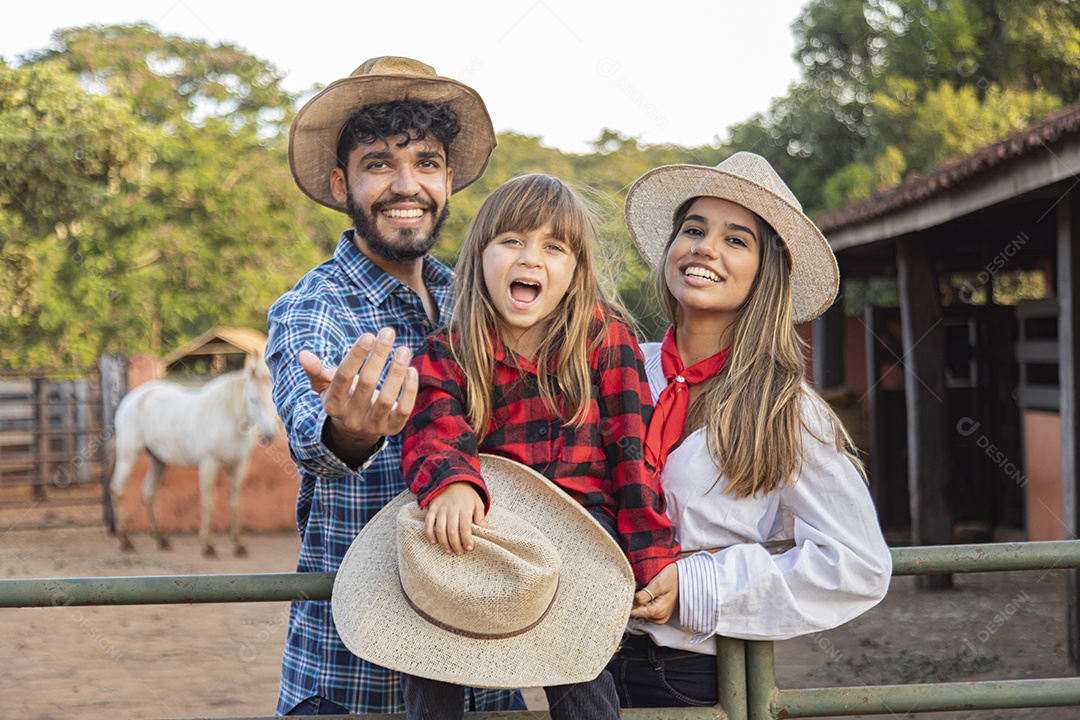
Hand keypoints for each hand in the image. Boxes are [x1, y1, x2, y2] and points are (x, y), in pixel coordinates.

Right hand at [298, 327, 418, 465]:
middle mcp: (351, 417)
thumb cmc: (341, 397)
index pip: (344, 377)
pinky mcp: (391, 429)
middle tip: (388, 332)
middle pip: (366, 383)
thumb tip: (303, 355)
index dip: (356, 356)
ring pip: (386, 398)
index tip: (368, 336)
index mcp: (333, 403)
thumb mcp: (325, 385)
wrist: (355, 431)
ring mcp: (372, 425)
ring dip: (396, 372)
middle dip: (378, 356)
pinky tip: (412, 370)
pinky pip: (403, 411)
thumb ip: (316, 370)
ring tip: (403, 349)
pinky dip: (410, 391)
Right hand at [424, 482, 490, 554]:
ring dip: (444, 543)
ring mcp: (441, 509)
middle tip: (460, 552)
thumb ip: (481, 518)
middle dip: (456, 545)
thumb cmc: (467, 495)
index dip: (467, 540)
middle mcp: (452, 509)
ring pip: (440, 529)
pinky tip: (434, 542)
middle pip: (452, 531)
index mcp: (465, 508)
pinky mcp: (432, 508)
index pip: (465, 528)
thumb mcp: (478, 503)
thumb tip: (490, 530)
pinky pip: (428, 523)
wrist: (452, 480)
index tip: (470, 548)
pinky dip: (430, 534)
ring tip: (449, 551)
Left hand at [629, 562, 677, 623]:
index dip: (627, 603)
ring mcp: (660, 617)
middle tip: (638, 588)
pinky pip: (647, 611)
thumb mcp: (658, 583)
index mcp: (657, 612)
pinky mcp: (661, 614)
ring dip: (639, 602)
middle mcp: (659, 618)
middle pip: (637, 614)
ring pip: (641, 613)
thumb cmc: (675, 578)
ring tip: (645, 590)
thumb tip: (631, 603)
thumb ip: (644, 595)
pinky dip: (645, 603)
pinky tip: (648, 594)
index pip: (633, 613)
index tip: (627, 593)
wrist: (688, 578)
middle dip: (634, 602)